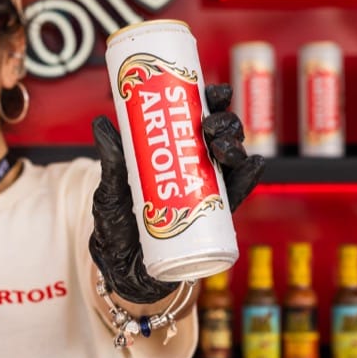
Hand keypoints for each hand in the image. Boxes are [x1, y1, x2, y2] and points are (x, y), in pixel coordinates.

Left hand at [88, 83, 264, 304]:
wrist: (123, 267)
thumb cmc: (116, 223)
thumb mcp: (110, 187)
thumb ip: (112, 159)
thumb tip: (101, 122)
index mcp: (172, 149)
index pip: (197, 116)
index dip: (211, 99)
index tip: (212, 90)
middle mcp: (194, 165)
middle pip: (220, 135)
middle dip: (224, 123)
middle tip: (210, 127)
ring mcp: (206, 190)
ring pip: (232, 160)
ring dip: (237, 146)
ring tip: (225, 148)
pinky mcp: (213, 216)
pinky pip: (237, 195)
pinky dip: (250, 179)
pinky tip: (255, 165)